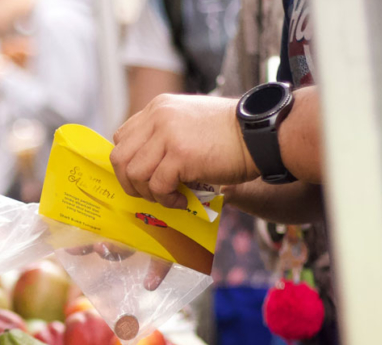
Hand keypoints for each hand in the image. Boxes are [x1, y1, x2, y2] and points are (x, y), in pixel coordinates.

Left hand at [110, 94, 260, 208]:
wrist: (261, 133)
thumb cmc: (231, 135)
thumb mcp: (189, 123)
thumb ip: (165, 135)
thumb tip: (144, 166)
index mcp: (158, 108)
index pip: (122, 137)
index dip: (128, 162)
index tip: (143, 178)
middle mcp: (158, 117)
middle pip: (120, 157)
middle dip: (130, 183)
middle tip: (149, 194)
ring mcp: (167, 135)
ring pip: (135, 174)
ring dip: (149, 193)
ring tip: (169, 197)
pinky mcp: (180, 155)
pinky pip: (157, 186)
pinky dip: (166, 199)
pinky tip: (181, 200)